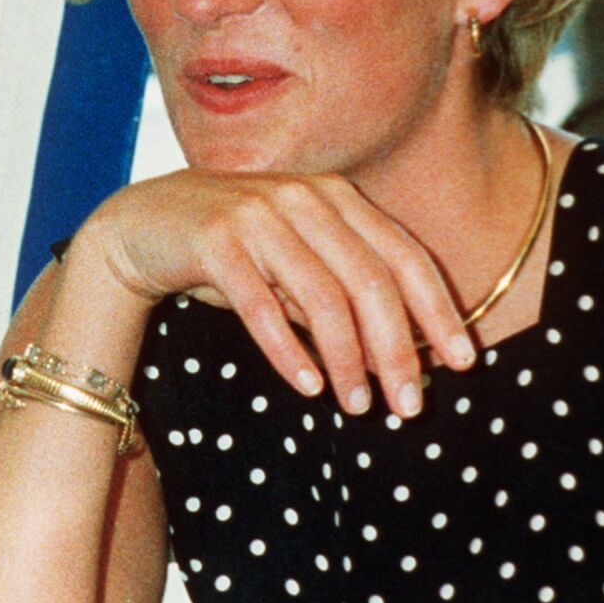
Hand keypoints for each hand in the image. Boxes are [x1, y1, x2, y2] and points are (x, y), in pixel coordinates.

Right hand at [78, 168, 478, 416]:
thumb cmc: (230, 251)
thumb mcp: (295, 263)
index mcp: (336, 195)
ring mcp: (257, 215)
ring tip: (356, 407)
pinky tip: (309, 386)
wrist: (141, 225)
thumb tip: (404, 355)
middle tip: (409, 407)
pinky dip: (289, 351)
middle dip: (398, 351)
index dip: (439, 313)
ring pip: (323, 297)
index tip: (462, 364)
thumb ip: (343, 291)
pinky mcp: (215, 240)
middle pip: (371, 282)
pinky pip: (262, 306)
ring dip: (347, 360)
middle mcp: (303, 197)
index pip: (405, 257)